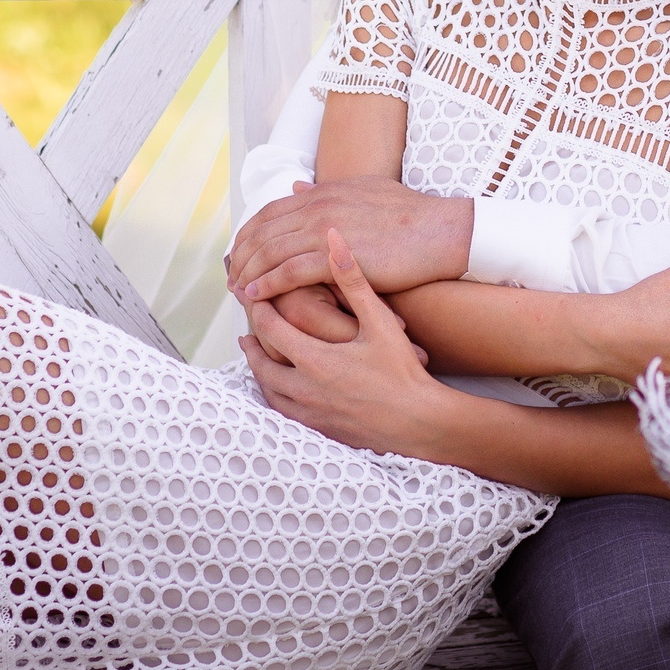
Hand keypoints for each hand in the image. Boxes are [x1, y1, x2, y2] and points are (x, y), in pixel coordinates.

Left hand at [227, 177, 472, 301]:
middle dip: (241, 257)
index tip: (238, 254)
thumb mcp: (364, 191)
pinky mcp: (334, 257)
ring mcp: (324, 231)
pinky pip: (287, 272)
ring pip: (269, 253)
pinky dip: (266, 285)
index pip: (269, 212)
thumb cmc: (411, 215)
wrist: (439, 231)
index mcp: (322, 193)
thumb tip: (296, 189)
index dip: (248, 235)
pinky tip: (254, 297)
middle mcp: (317, 207)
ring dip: (247, 273)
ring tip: (237, 292)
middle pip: (262, 233)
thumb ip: (327, 192)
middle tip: (230, 278)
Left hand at [241, 231, 457, 457]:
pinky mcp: (320, 430)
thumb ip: (353, 278)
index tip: (253, 295)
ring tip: (258, 355)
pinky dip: (276, 396)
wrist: (421, 422)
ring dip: (260, 370)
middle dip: (253, 341)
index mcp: (314, 358)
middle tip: (248, 326)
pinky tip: (281, 388)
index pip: (271, 327)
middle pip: (261, 362)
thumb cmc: (403, 370)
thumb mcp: (379, 320)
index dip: (259, 308)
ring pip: (269, 391)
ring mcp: (310, 413)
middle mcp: (304, 388)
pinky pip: (285, 413)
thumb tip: (334, 239)